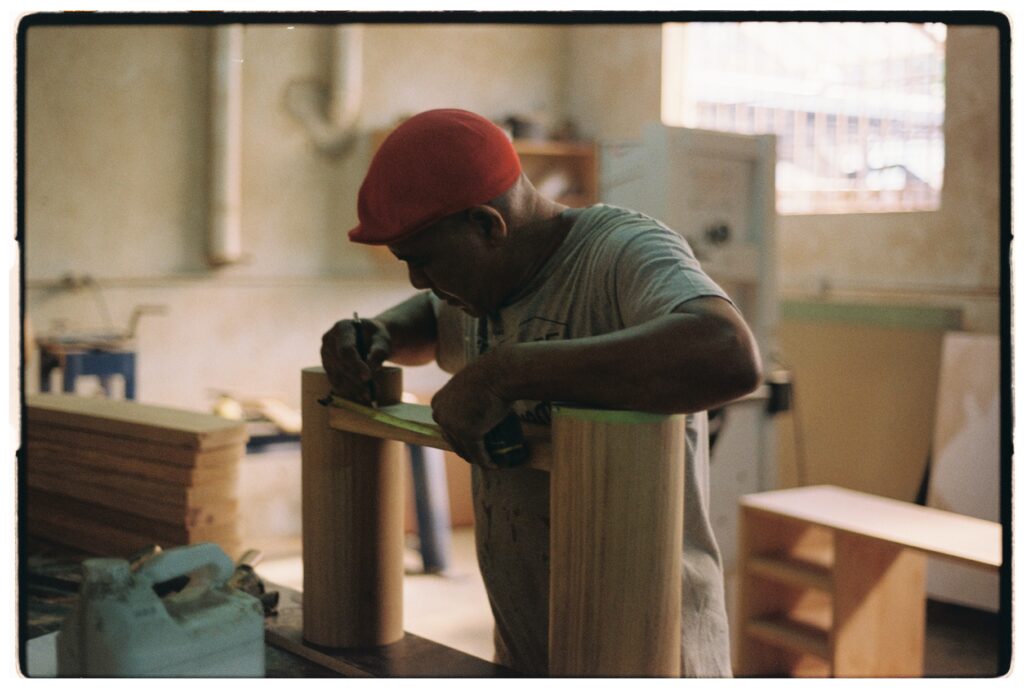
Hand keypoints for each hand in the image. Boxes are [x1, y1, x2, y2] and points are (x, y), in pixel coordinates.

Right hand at [320, 317, 390, 402]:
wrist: (370, 338)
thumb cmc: (376, 337)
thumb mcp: (383, 340)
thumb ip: (379, 350)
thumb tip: (372, 366)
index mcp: (342, 328)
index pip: (345, 349)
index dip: (356, 364)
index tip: (368, 376)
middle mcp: (329, 340)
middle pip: (341, 364)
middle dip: (356, 379)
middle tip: (371, 391)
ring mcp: (326, 354)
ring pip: (337, 375)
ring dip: (352, 388)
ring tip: (368, 396)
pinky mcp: (328, 366)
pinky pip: (335, 380)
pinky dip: (347, 390)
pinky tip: (358, 396)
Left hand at [431, 352, 510, 468]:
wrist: (499, 373)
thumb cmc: (489, 374)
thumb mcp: (470, 385)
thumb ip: (466, 396)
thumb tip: (476, 403)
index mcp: (438, 402)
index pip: (446, 424)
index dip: (458, 435)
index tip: (471, 440)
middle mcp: (440, 415)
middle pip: (452, 439)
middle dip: (465, 449)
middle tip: (481, 452)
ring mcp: (453, 425)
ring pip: (464, 449)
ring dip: (476, 458)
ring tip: (489, 460)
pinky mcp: (468, 433)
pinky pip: (477, 453)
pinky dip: (486, 461)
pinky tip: (494, 465)